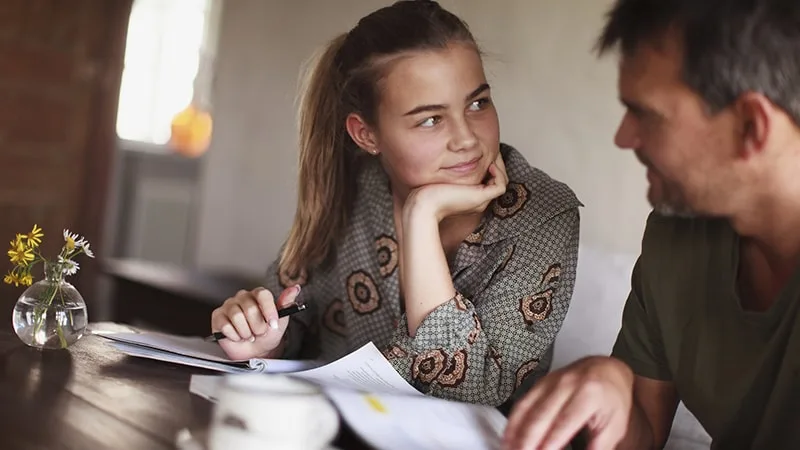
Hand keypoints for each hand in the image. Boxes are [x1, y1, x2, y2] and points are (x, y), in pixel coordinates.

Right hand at [210, 285, 300, 360]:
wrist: (255, 352)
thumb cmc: (267, 335)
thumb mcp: (281, 321)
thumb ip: (286, 304)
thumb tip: (294, 288)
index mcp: (258, 295)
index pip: (262, 294)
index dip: (268, 310)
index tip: (272, 324)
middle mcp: (242, 297)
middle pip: (250, 308)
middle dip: (257, 326)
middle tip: (259, 332)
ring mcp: (229, 306)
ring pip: (237, 316)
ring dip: (246, 332)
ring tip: (248, 335)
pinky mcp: (218, 316)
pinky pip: (225, 325)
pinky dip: (234, 336)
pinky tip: (237, 336)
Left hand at [405, 152, 508, 221]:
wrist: (425, 203)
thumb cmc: (428, 192)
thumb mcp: (443, 178)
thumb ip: (452, 171)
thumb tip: (452, 154)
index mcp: (470, 198)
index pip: (488, 182)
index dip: (489, 167)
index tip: (485, 153)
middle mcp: (478, 201)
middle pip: (497, 181)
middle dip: (497, 164)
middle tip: (493, 151)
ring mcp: (481, 201)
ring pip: (501, 183)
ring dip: (500, 168)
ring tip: (493, 156)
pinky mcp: (481, 198)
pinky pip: (500, 186)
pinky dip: (499, 174)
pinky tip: (490, 165)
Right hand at [503, 356, 634, 449]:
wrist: (606, 370)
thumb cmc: (611, 399)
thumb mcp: (614, 426)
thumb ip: (598, 447)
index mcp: (588, 394)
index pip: (564, 422)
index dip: (551, 441)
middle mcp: (566, 384)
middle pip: (541, 415)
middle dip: (528, 439)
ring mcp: (550, 382)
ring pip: (526, 408)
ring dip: (515, 432)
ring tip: (510, 449)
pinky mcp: (539, 383)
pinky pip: (521, 403)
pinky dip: (513, 422)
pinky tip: (509, 437)